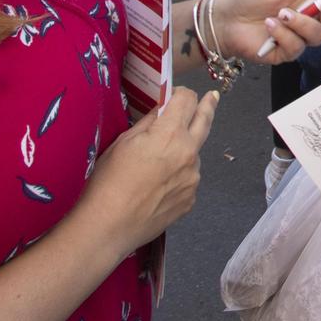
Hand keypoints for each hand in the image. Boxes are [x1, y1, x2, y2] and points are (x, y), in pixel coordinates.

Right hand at [73, 87, 217, 261]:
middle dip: (208, 105)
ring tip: (156, 165)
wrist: (109, 227)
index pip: (186, 100)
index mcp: (170, 134)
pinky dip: (178, 175)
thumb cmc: (109, 182)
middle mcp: (189, 153)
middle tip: (212, 97)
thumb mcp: (123, 143)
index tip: (176, 95)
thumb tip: (163, 110)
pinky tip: (157, 187)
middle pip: (204, 121)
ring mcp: (193, 178)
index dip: (180, 94)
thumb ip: (149, 123)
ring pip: (194, 154)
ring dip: (184, 149)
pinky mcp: (191, 199)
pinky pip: (188, 178)